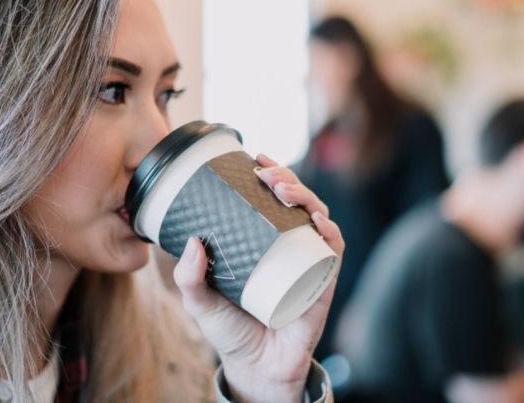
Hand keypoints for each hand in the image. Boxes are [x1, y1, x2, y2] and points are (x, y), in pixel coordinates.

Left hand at [173, 154, 343, 402]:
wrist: (255, 368)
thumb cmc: (230, 329)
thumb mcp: (200, 301)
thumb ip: (189, 277)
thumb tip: (190, 242)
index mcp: (263, 240)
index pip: (270, 198)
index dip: (268, 172)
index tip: (254, 155)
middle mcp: (289, 245)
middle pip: (296, 201)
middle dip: (285, 178)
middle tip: (265, 173)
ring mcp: (308, 261)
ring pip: (317, 218)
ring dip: (305, 197)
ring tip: (283, 190)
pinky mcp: (322, 283)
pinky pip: (333, 252)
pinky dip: (330, 234)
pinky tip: (319, 223)